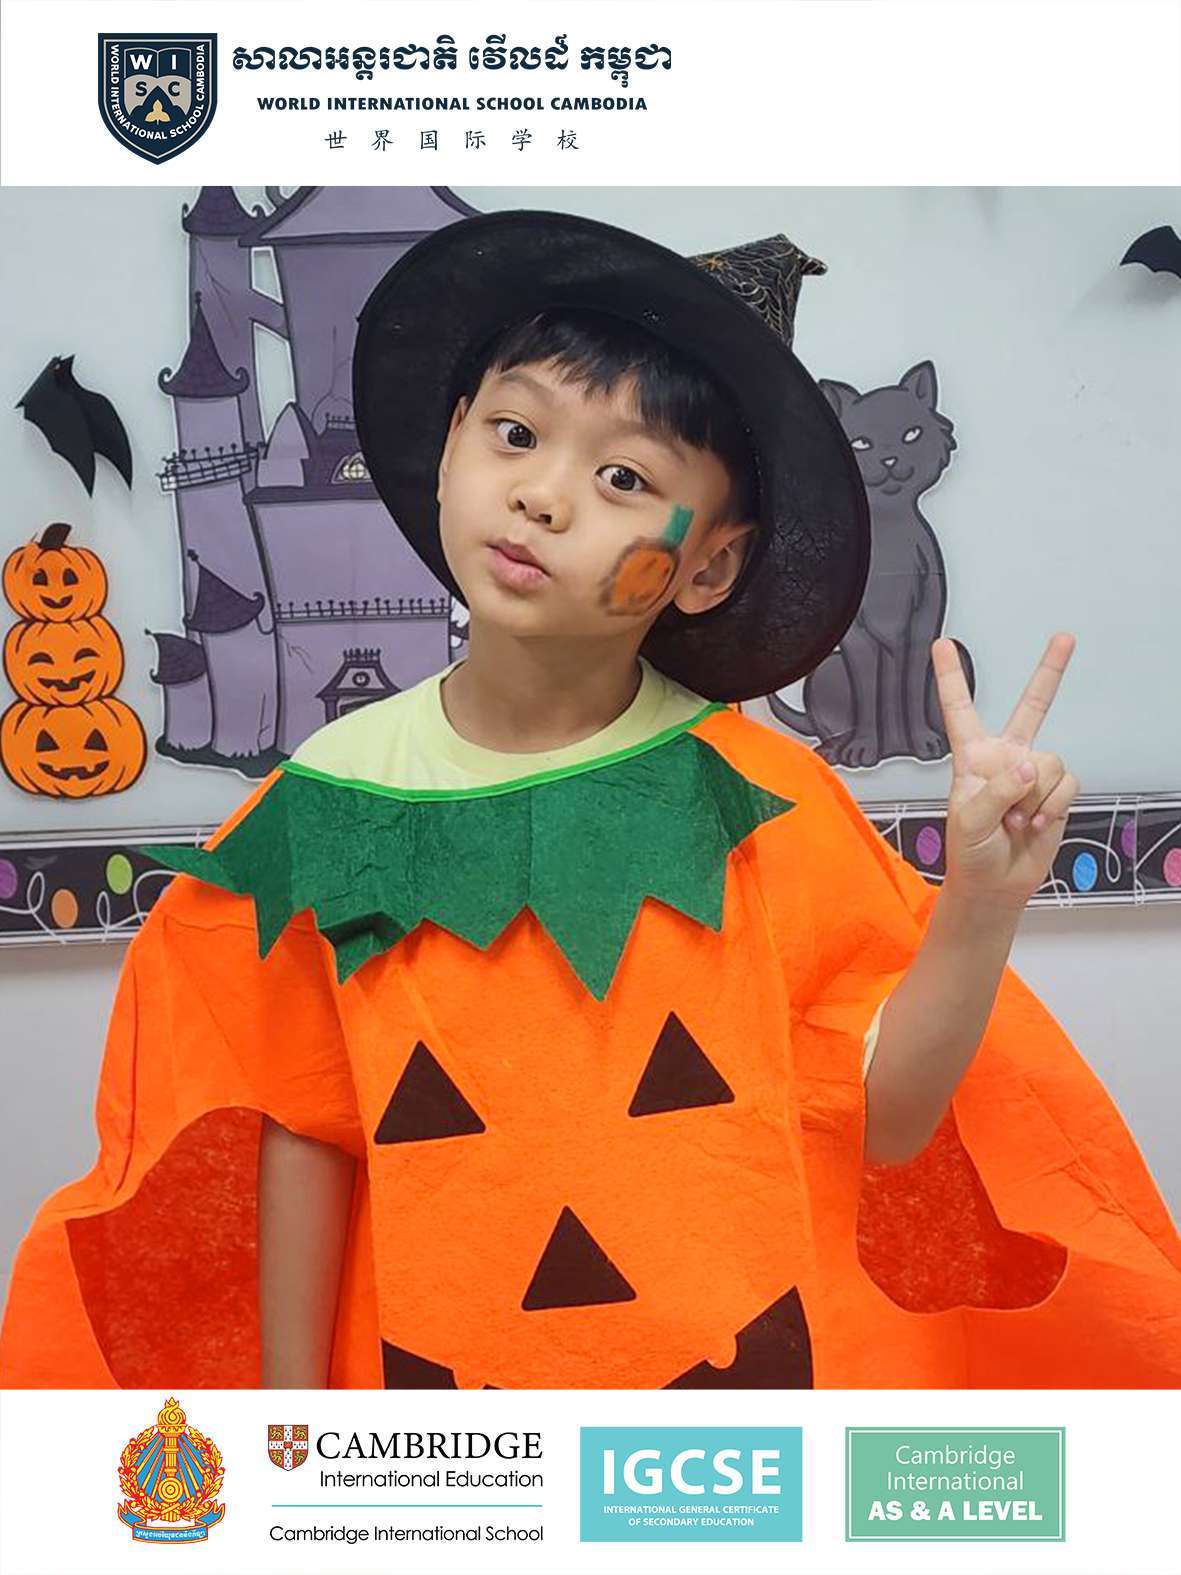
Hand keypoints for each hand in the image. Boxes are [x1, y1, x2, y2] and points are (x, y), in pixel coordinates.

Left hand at [931, 632, 1079, 911]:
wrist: (996, 884)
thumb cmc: (970, 852)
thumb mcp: (969, 820)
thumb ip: (997, 789)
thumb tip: (1029, 766)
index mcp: (971, 757)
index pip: (959, 710)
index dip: (950, 677)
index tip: (942, 644)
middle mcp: (1005, 757)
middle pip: (1031, 707)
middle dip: (1050, 672)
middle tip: (1065, 638)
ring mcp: (1033, 773)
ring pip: (1050, 761)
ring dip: (1036, 795)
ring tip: (1016, 819)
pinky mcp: (1056, 791)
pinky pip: (1067, 783)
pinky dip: (1053, 805)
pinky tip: (1036, 821)